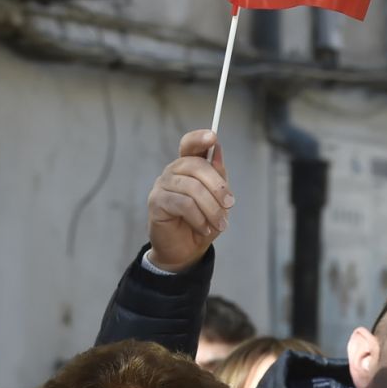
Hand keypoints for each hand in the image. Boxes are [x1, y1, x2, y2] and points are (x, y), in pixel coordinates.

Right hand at [147, 130, 233, 272]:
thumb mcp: (217, 201)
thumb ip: (218, 177)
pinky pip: (183, 204)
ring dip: (211, 208)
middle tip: (230, 204)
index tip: (213, 136)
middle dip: (218, 186)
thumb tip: (217, 151)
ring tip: (219, 224)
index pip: (189, 144)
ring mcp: (162, 185)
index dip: (199, 138)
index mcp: (188, 167)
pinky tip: (204, 228)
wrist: (185, 250)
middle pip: (196, 166)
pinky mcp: (156, 202)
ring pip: (192, 188)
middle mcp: (173, 171)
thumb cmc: (202, 222)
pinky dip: (199, 218)